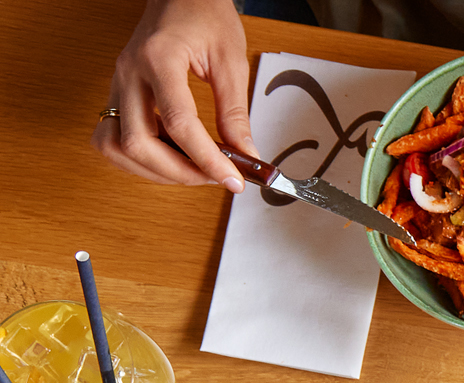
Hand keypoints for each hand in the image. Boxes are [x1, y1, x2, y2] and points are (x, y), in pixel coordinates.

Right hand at [94, 0, 253, 187]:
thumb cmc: (204, 15)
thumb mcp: (230, 61)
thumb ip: (236, 113)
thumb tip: (246, 157)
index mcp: (159, 58)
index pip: (177, 122)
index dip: (206, 159)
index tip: (232, 180)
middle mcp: (129, 72)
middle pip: (136, 142)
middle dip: (179, 172)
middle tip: (215, 177)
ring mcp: (118, 82)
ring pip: (115, 145)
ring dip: (153, 170)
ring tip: (192, 170)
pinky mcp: (118, 91)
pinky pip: (112, 136)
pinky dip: (138, 157)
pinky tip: (169, 155)